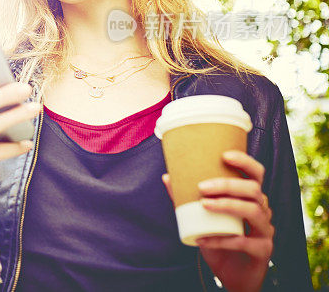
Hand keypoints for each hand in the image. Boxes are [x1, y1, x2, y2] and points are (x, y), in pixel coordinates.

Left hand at [162, 151, 273, 291]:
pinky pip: (244, 242)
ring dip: (227, 205)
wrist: (233, 276)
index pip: (256, 174)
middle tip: (202, 186)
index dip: (244, 161)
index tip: (223, 155)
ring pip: (254, 211)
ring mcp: (265, 231)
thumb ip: (186, 200)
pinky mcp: (263, 251)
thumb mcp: (202, 219)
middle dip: (227, 185)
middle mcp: (262, 211)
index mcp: (251, 198)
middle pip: (254, 190)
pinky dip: (221, 240)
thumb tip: (167, 177)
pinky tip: (202, 240)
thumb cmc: (220, 241)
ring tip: (204, 204)